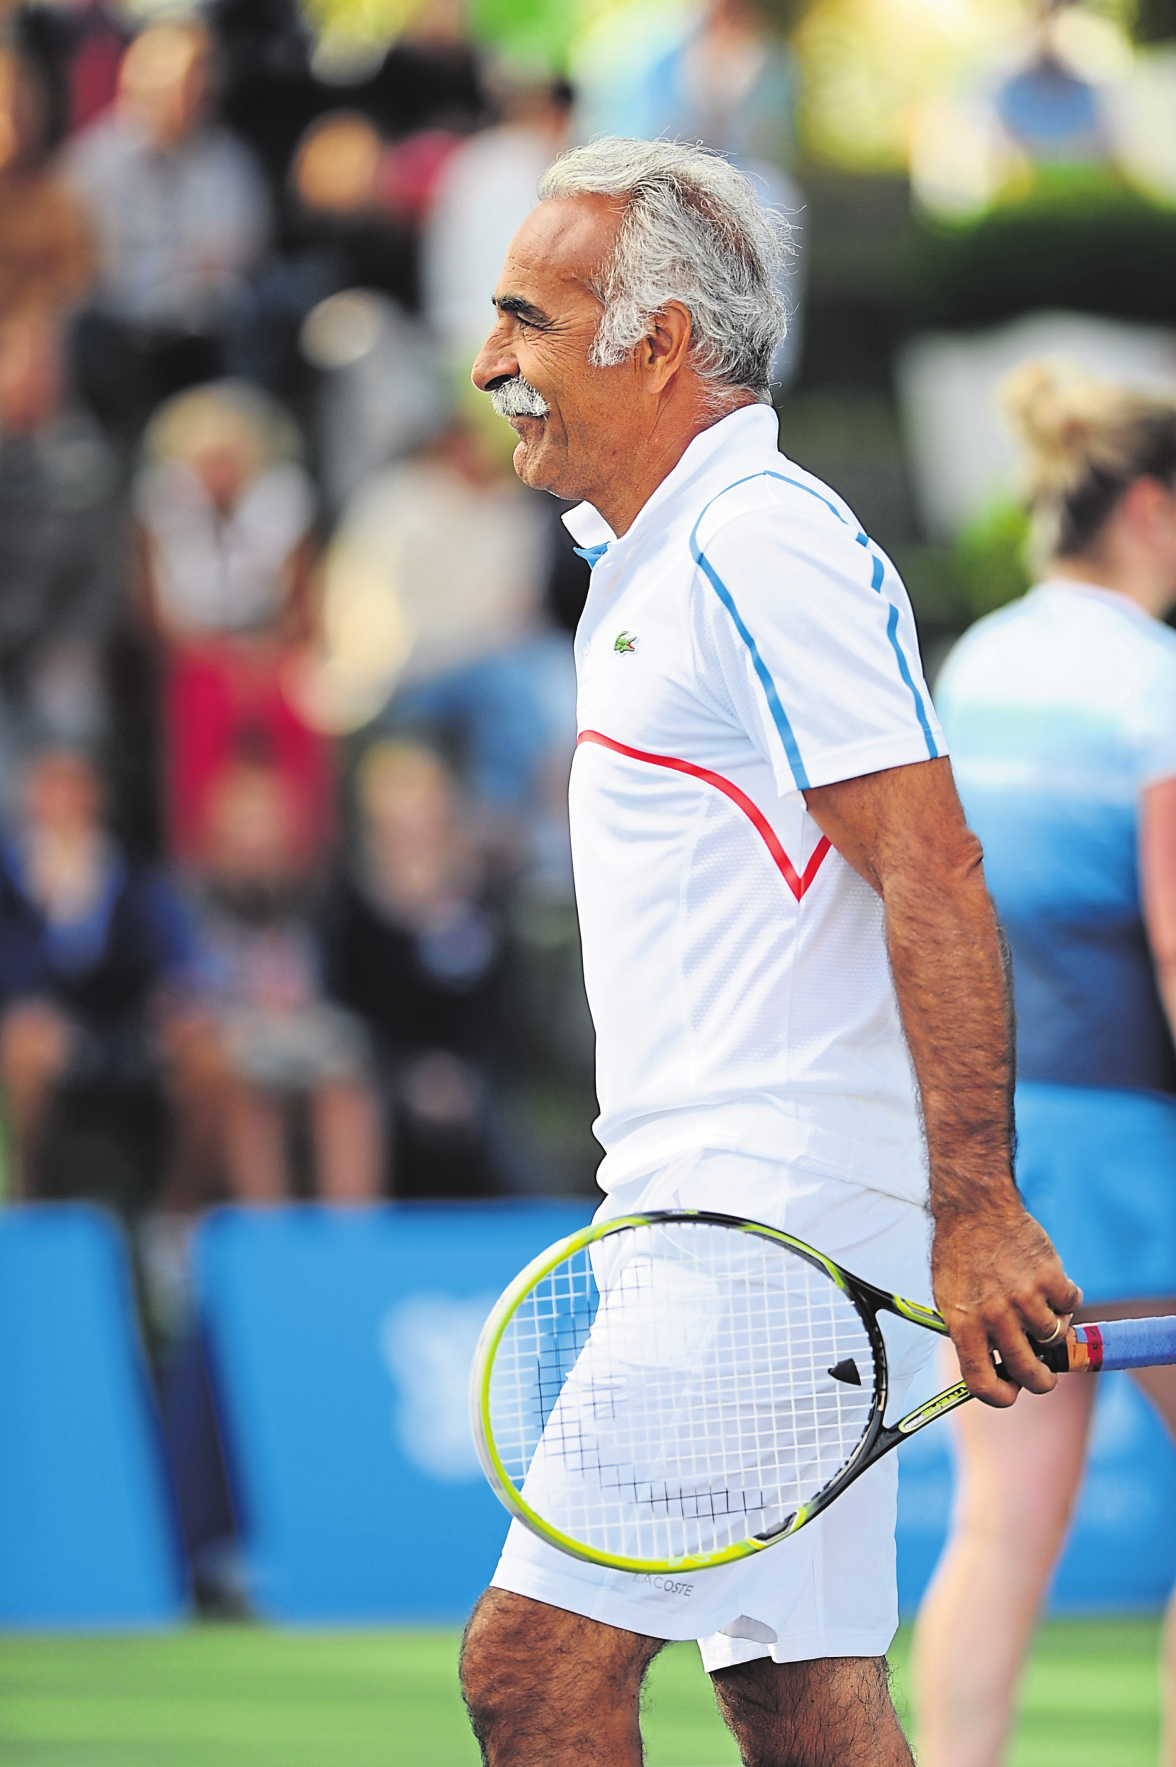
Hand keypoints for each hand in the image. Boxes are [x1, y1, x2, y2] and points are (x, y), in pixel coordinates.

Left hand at [931, 1200, 1081, 1405]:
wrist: (975, 1207)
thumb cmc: (960, 1253)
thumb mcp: (948, 1297)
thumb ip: (969, 1332)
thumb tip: (992, 1366)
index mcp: (964, 1325)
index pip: (981, 1382)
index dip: (1000, 1396)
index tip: (1010, 1392)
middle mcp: (994, 1316)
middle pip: (1029, 1371)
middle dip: (1041, 1381)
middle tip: (1044, 1374)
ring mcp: (1024, 1297)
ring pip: (1054, 1337)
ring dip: (1052, 1326)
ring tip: (1039, 1307)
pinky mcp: (1049, 1276)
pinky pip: (1072, 1303)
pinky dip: (1068, 1298)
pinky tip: (1051, 1284)